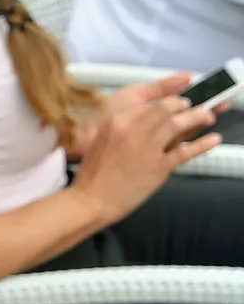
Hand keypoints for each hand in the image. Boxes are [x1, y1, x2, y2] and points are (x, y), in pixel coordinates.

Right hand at [69, 87, 218, 225]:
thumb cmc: (93, 177)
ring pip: (179, 124)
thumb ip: (122, 131)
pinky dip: (204, 144)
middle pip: (166, 108)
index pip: (147, 105)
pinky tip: (213, 140)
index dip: (165, 103)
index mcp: (115, 123)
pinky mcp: (159, 166)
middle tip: (192, 106)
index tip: (173, 104)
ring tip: (207, 117)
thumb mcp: (101, 144)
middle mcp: (132, 130)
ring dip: (198, 117)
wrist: (90, 201)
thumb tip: (146, 127)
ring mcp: (147, 148)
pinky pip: (187, 151)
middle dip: (183, 105)